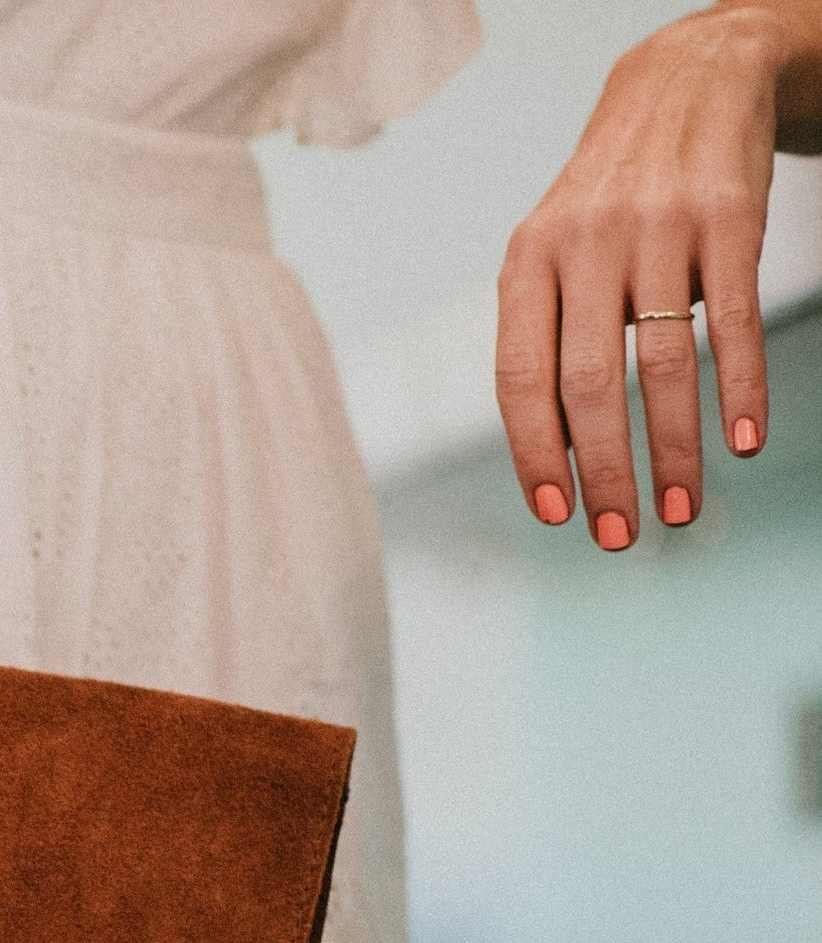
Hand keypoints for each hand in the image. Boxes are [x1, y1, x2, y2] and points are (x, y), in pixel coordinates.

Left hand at [496, 7, 785, 546]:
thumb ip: (544, 341)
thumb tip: (558, 457)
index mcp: (525, 265)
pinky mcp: (730, 217)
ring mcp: (660, 229)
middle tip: (618, 536)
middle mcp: (586, 245)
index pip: (521, 379)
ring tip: (681, 510)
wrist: (684, 84)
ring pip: (663, 363)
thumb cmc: (603, 204)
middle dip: (605, 472)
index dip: (536, 454)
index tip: (556, 516)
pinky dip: (740, 388)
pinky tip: (743, 442)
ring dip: (674, 449)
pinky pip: (734, 319)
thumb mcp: (549, 257)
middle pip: (590, 385)